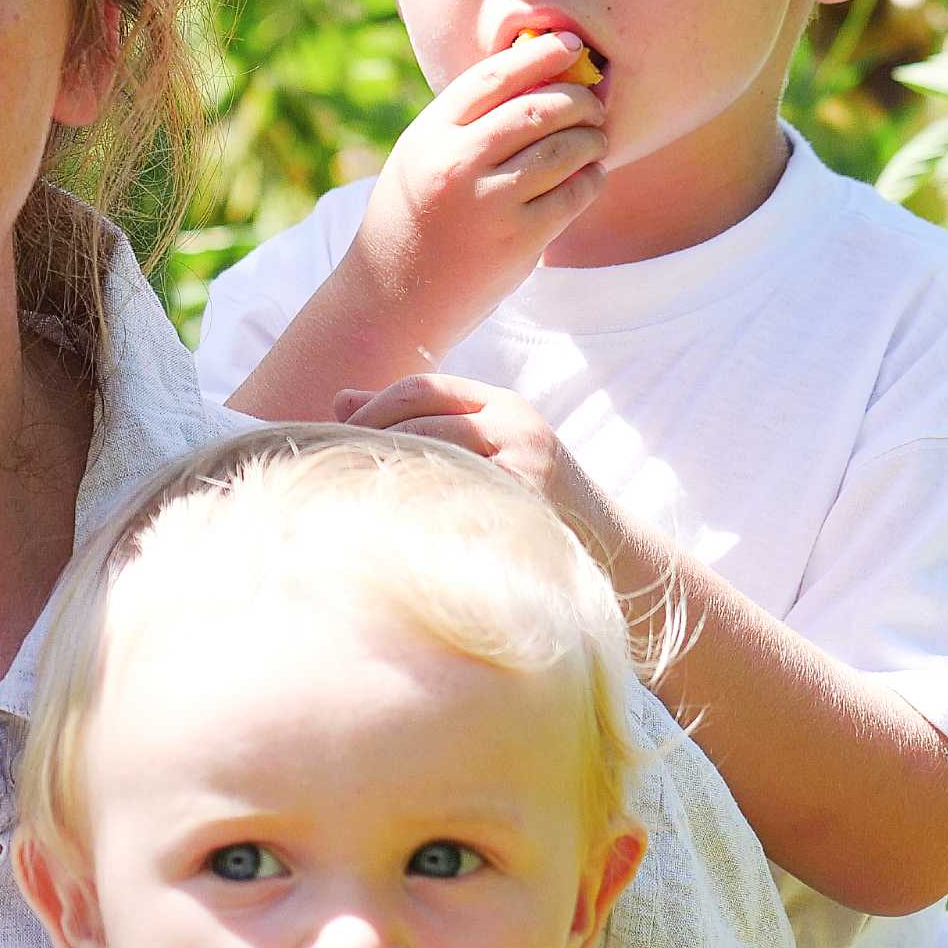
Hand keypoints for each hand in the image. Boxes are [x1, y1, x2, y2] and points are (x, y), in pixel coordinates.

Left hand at [335, 374, 630, 556]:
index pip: (423, 388)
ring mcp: (525, 466)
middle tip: (333, 469)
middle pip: (421, 418)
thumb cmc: (536, 510)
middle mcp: (517, 426)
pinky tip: (391, 529)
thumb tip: (340, 401)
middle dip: (372, 439)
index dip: (373, 408)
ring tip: (353, 498)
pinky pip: (454, 500)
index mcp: (506, 408)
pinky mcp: (526, 507)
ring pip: (432, 455)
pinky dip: (418, 511)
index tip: (337, 432)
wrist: (614, 559)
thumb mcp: (490, 454)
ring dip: (389, 475)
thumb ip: (425, 425)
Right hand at [347, 32, 608, 356]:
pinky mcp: (518, 240)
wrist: (393, 300)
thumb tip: (539, 79)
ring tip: (595, 141)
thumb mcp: (421, 158)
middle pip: (537, 109)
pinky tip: (591, 177)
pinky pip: (573, 196)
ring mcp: (489, 203)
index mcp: (430, 136)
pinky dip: (592, 180)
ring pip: (564, 150)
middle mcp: (456, 164)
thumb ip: (467, 122)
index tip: (572, 44)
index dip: (539, 53)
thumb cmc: (415, 220)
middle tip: (595, 104)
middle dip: (579, 99)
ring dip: (591, 139)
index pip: (493, 77)